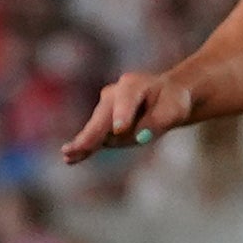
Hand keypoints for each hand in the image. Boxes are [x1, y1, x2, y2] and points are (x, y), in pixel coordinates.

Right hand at [62, 71, 194, 164]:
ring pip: (96, 129)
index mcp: (132, 84)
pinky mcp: (103, 125)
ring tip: (68, 154)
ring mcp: (104, 109)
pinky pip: (93, 138)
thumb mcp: (174, 110)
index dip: (122, 114)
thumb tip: (140, 137)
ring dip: (84, 142)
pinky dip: (83, 147)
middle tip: (82, 146)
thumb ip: (157, 121)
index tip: (120, 130)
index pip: (126, 99)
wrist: (164, 97)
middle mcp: (112, 94)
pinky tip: (70, 158)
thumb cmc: (171, 101)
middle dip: (93, 132)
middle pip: (103, 116)